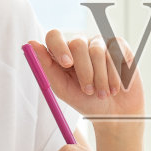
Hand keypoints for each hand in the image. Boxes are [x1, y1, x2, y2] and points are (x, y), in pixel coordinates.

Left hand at [30, 32, 145, 118]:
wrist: (115, 114)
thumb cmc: (86, 101)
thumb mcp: (62, 89)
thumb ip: (46, 68)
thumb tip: (31, 44)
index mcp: (63, 53)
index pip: (55, 36)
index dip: (60, 47)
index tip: (67, 64)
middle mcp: (81, 45)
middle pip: (77, 42)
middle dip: (84, 70)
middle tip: (88, 90)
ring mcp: (100, 44)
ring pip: (97, 50)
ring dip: (101, 78)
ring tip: (103, 94)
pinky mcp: (119, 47)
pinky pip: (115, 53)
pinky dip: (115, 74)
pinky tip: (116, 87)